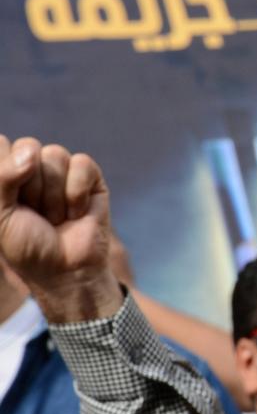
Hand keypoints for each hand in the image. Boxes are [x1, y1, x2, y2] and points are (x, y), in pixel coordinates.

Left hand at [0, 136, 120, 321]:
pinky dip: (77, 192)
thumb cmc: (26, 245)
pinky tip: (76, 212)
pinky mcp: (90, 177)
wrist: (65, 270)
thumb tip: (31, 152)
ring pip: (55, 155)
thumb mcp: (0, 214)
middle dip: (30, 187)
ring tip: (56, 217)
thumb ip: (2, 177)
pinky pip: (81, 164)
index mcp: (6, 172)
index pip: (0, 143)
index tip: (9, 203)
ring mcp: (62, 170)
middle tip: (34, 213)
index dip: (4, 171)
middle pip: (28, 147)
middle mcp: (32, 166)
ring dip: (54, 195)